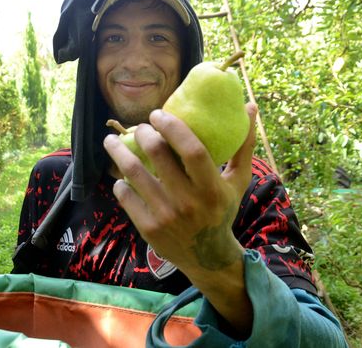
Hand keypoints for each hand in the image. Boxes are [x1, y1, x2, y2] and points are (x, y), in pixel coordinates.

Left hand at [104, 103, 257, 334]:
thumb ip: (243, 146)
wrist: (207, 257)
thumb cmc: (222, 210)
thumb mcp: (237, 181)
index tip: (158, 114)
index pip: (192, 149)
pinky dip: (120, 181)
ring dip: (119, 152)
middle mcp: (189, 202)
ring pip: (134, 173)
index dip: (172, 127)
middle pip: (158, 155)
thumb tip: (249, 105)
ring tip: (112, 140)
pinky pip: (125, 195)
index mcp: (212, 188)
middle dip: (144, 133)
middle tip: (141, 127)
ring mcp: (166, 216)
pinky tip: (121, 174)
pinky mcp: (147, 228)